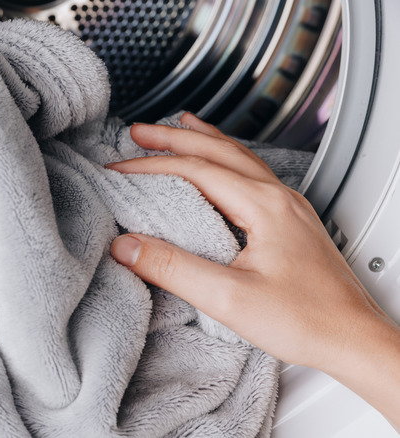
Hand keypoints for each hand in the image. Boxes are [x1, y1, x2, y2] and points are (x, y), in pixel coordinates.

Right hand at [107, 112, 399, 428]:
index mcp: (264, 206)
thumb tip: (127, 246)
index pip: (196, 170)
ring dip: (203, 141)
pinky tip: (222, 168)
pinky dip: (227, 159)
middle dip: (174, 138)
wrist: (353, 339)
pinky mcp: (292, 223)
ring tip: (179, 127)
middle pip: (218, 151)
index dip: (152, 166)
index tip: (120, 169)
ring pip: (240, 158)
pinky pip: (253, 175)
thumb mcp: (228, 299)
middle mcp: (279, 198)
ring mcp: (289, 208)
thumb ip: (173, 268)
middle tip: (139, 131)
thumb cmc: (306, 320)